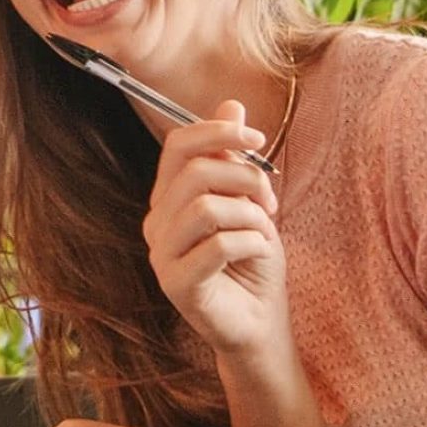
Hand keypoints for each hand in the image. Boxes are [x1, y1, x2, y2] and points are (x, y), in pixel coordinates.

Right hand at [147, 102, 289, 357]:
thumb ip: (234, 157)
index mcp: (168, 198)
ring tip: (264, 232)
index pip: (179, 144)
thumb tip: (232, 103)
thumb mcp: (249, 201)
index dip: (219, 131)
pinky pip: (218, 245)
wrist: (258, 323)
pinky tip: (260, 254)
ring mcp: (161, 255)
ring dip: (250, 215)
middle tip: (270, 202)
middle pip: (196, 172)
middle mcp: (156, 223)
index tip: (260, 140)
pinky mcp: (176, 284)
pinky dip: (252, 243)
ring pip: (206, 207)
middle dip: (246, 178)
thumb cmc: (252, 262)